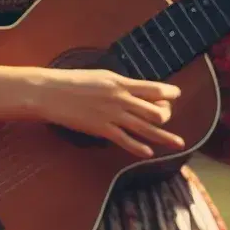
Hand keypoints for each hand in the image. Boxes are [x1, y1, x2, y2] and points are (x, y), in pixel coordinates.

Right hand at [23, 67, 183, 157]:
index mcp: (121, 83)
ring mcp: (112, 115)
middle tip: (166, 119)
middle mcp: (121, 99)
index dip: (169, 92)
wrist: (50, 93)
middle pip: (156, 110)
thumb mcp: (100, 76)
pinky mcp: (102, 129)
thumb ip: (118, 84)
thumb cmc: (72, 82)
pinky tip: (148, 153)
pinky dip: (139, 148)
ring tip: (178, 144)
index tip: (175, 95)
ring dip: (164, 137)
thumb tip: (132, 88)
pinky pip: (126, 140)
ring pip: (146, 128)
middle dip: (166, 116)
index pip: (154, 88)